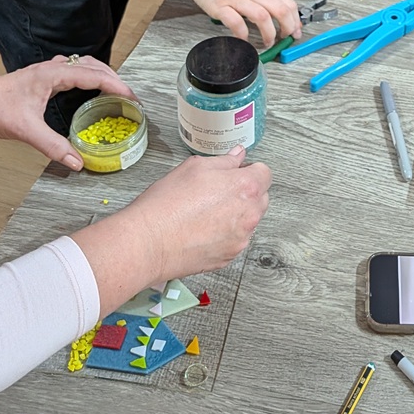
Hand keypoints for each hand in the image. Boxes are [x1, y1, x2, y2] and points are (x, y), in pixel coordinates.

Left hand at [0, 56, 136, 170]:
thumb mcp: (25, 130)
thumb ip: (53, 146)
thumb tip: (77, 162)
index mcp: (53, 75)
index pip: (94, 75)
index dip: (116, 86)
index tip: (132, 98)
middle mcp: (53, 68)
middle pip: (94, 66)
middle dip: (115, 79)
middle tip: (129, 98)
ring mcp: (48, 71)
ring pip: (84, 65)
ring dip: (103, 75)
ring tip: (116, 91)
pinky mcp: (44, 76)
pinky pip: (74, 70)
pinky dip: (90, 76)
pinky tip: (91, 89)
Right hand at [119, 147, 271, 281]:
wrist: (148, 243)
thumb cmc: (166, 205)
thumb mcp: (194, 167)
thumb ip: (223, 161)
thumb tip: (237, 156)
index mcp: (244, 187)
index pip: (265, 173)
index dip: (250, 170)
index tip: (237, 172)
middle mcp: (249, 215)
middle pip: (260, 198)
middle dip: (245, 192)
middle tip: (217, 191)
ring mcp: (240, 238)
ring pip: (248, 220)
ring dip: (235, 214)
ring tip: (205, 212)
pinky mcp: (229, 256)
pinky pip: (235, 240)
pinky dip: (225, 234)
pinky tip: (202, 229)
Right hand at [180, 0, 301, 45]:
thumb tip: (270, 2)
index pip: (287, 2)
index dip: (295, 19)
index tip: (296, 30)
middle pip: (280, 11)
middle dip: (287, 28)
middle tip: (285, 38)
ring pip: (262, 17)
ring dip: (268, 34)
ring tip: (267, 42)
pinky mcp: (220, 5)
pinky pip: (235, 22)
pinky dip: (242, 34)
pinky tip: (243, 39)